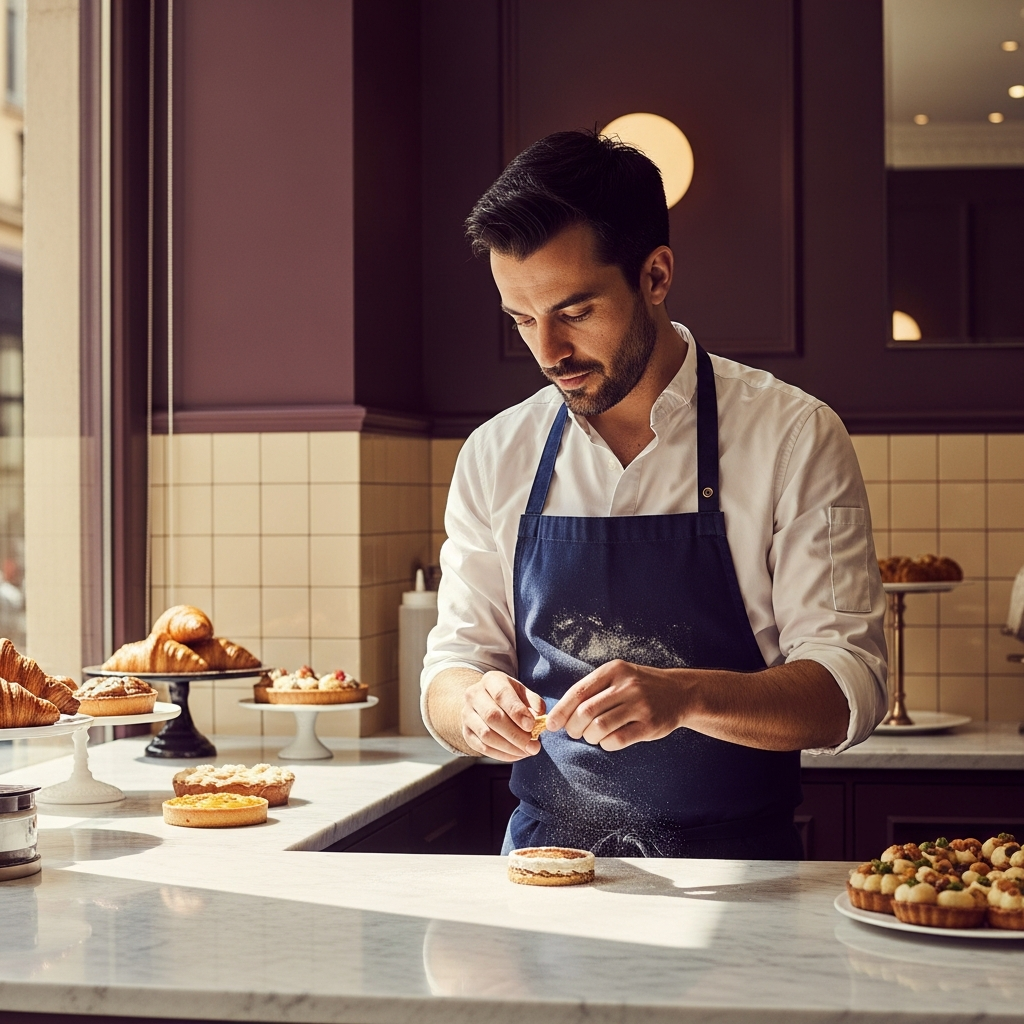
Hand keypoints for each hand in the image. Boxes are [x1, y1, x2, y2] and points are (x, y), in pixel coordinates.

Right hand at [461, 670, 544, 760]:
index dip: (517, 711)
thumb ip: (534, 702)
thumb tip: (540, 716)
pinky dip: (501, 755)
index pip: (501, 695)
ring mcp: (467, 714)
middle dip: (515, 734)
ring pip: (486, 735)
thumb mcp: (523, 693)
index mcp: (491, 680)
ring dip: (509, 747)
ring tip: (527, 751)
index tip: (531, 726)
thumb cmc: (510, 697)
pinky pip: (482, 747)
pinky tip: (516, 755)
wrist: (485, 702)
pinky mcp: (466, 732)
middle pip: (492, 716)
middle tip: (533, 746)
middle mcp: (474, 695)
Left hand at [546, 660, 685, 750]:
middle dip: (573, 727)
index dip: (561, 710)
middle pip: (586, 711)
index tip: (552, 724)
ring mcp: (640, 705)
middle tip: (574, 732)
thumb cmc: (640, 687)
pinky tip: (608, 741)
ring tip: (592, 736)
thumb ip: (593, 690)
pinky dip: (606, 744)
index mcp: (613, 671)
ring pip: (599, 727)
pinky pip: (617, 740)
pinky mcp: (650, 725)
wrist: (680, 692)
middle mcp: (626, 685)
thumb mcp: (618, 677)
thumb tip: (560, 713)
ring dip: (589, 737)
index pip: (578, 691)